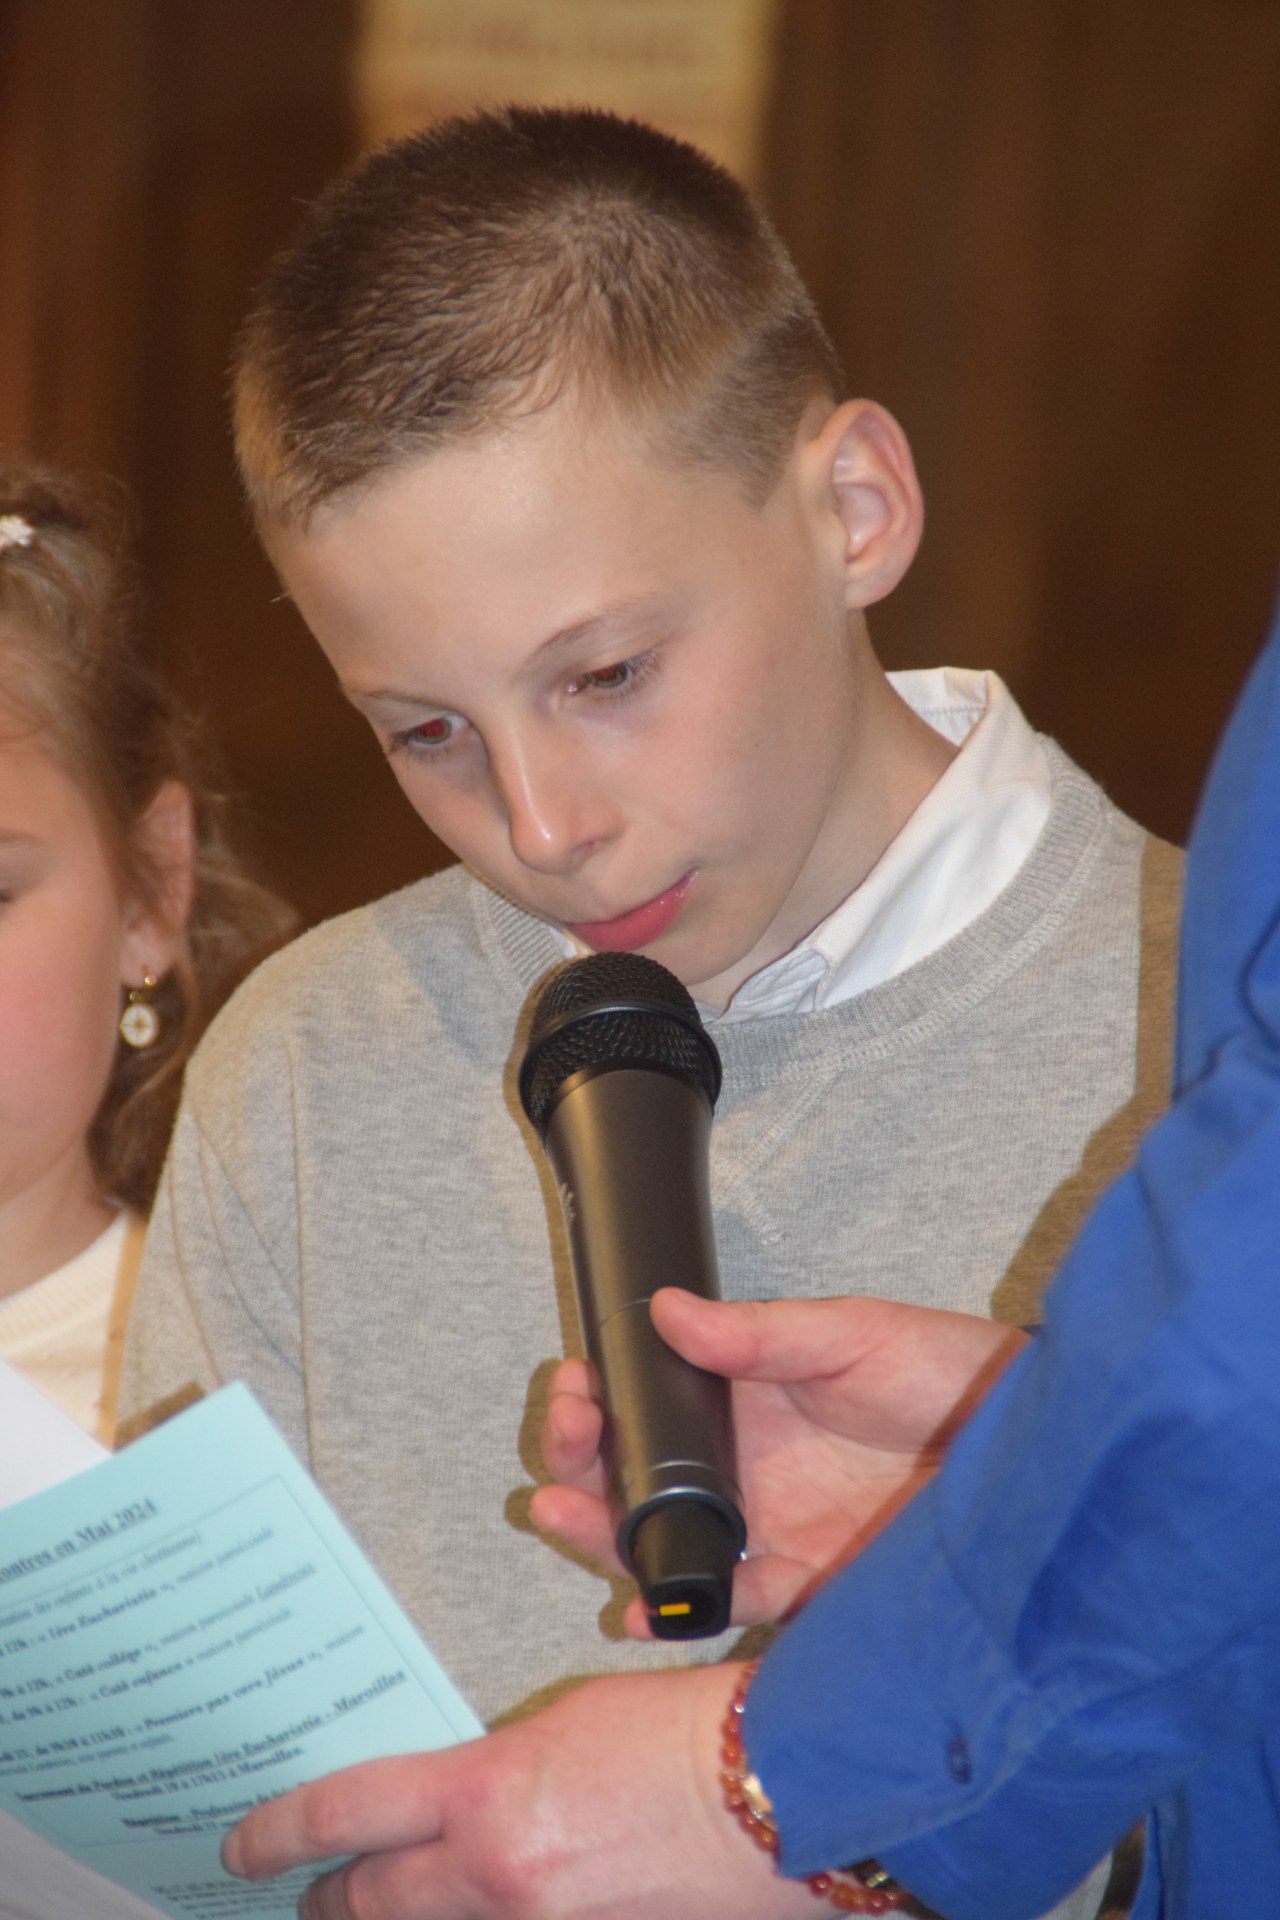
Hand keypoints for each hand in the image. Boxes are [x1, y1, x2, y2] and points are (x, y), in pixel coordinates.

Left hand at [223, 1662, 817, 1919]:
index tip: (244, 1846)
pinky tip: (478, 1911)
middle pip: (367, 1901)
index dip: (280, 1833)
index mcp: (488, 1795)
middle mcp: (496, 1878)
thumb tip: (451, 1803)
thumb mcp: (567, 1723)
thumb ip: (493, 1769)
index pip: (348, 1815)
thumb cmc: (683, 1733)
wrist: (779, 1794)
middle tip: (308, 1892)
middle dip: (328, 1899)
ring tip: (365, 1912)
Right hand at [532, 1289, 1025, 1631]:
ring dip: (604, 1535)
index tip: (572, 1388)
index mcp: (748, 1401)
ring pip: (664, 1542)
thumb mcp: (850, 1335)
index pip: (650, 1406)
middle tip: (559, 1447)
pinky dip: (677, 1612)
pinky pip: (730, 1605)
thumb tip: (670, 1310)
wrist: (1034, 1449)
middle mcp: (749, 1469)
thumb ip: (760, 1334)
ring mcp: (773, 1529)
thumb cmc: (947, 1371)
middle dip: (581, 1465)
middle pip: (638, 1477)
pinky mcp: (808, 1584)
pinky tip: (639, 1610)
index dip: (599, 1400)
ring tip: (558, 1517)